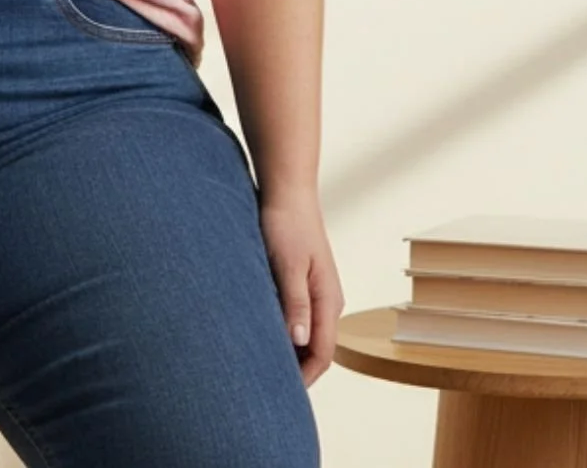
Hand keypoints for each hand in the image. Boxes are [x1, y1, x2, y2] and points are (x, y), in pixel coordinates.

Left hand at [258, 184, 342, 388]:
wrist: (287, 191)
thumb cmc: (286, 223)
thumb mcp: (287, 264)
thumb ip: (295, 302)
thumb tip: (300, 341)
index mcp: (327, 300)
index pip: (322, 355)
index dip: (303, 379)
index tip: (279, 395)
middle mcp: (327, 301)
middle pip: (316, 350)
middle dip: (296, 372)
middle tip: (265, 388)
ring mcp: (316, 292)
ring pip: (307, 336)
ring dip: (289, 353)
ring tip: (260, 367)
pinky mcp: (303, 283)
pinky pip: (299, 319)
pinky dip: (285, 333)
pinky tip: (262, 336)